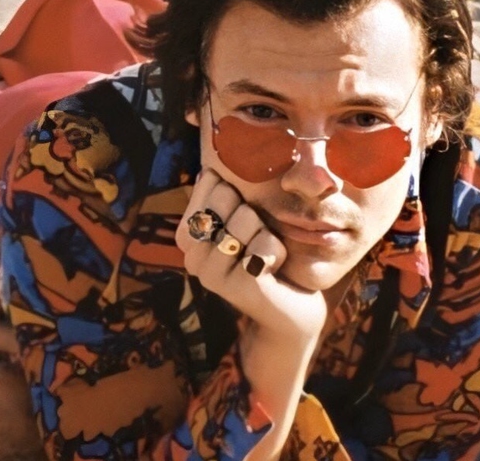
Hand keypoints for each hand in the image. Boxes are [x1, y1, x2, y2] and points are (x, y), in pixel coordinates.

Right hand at [176, 169, 325, 340]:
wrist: (291, 310)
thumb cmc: (266, 257)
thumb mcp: (243, 223)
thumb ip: (222, 198)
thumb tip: (209, 169)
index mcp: (188, 236)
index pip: (210, 184)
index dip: (237, 192)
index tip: (244, 219)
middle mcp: (193, 257)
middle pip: (226, 196)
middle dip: (251, 210)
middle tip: (255, 239)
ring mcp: (212, 274)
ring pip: (246, 218)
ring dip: (266, 232)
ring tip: (263, 255)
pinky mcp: (238, 288)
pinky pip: (264, 246)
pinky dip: (277, 251)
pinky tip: (272, 270)